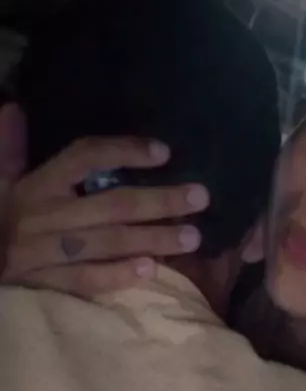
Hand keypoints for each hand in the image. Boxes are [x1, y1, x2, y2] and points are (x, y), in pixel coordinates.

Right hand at [0, 136, 208, 297]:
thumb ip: (8, 147)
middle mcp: (48, 215)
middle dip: (160, 201)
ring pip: (109, 243)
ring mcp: (49, 251)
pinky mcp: (48, 283)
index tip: (164, 152)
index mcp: (37, 185)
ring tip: (193, 238)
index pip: (86, 158)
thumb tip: (14, 108)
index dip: (125, 152)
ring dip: (153, 240)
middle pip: (112, 205)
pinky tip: (151, 271)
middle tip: (200, 198)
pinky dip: (118, 275)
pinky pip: (87, 279)